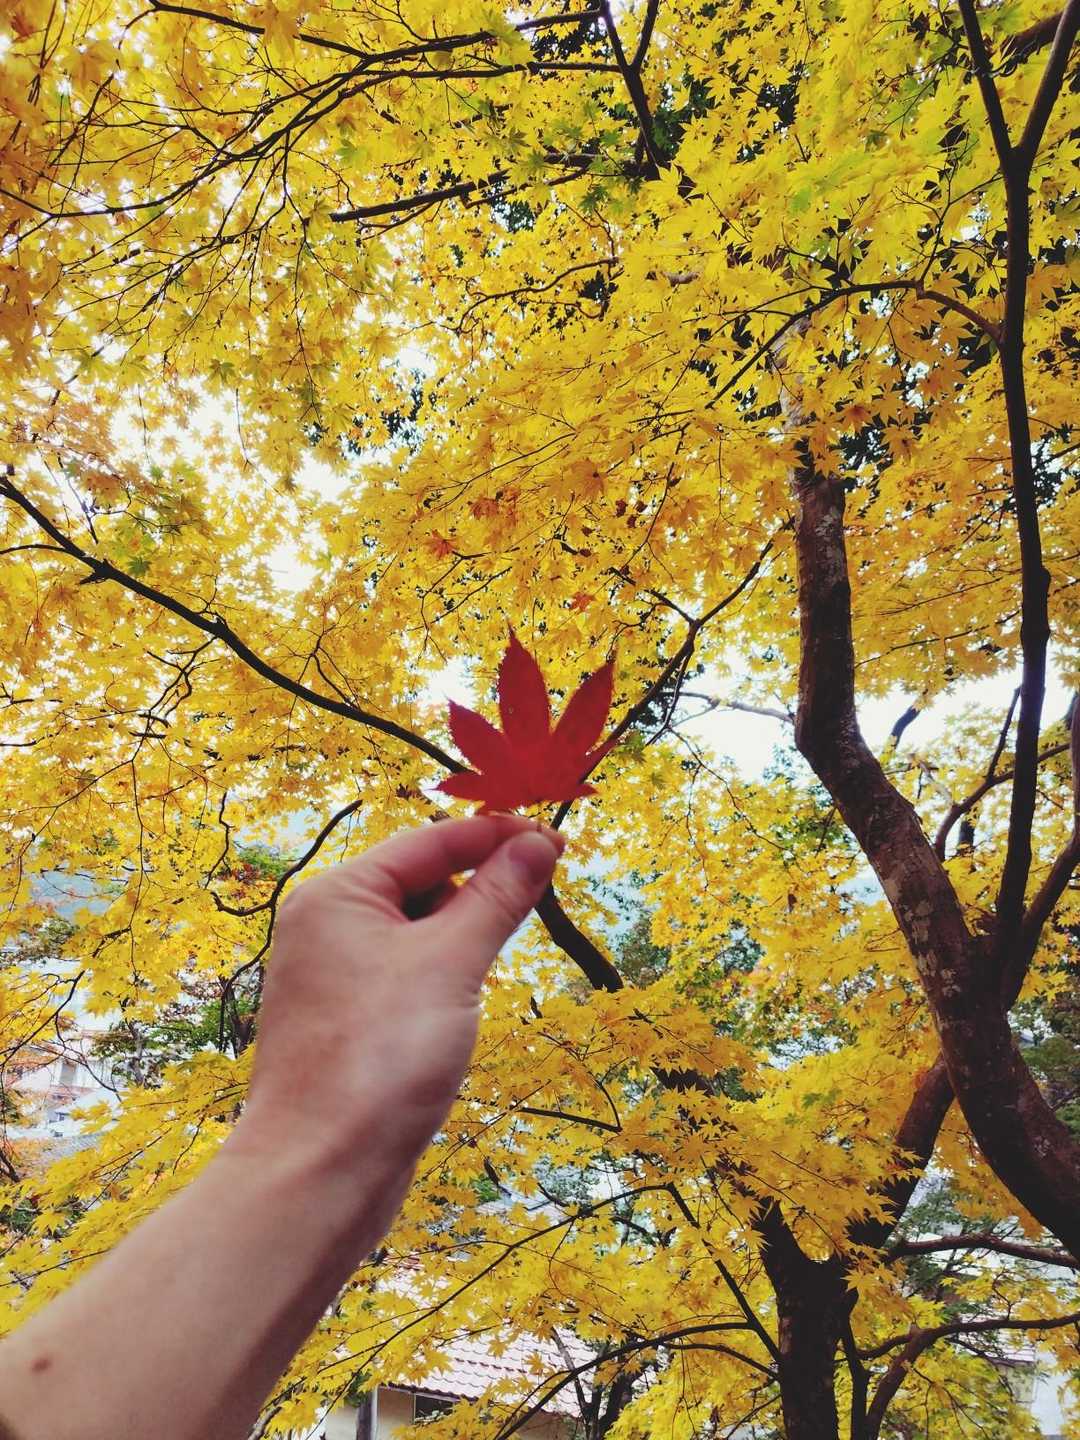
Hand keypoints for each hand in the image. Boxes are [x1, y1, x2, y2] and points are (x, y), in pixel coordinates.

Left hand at [233, 814, 563, 1205]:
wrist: (320, 1176)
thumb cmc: (378, 1060)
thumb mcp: (452, 964)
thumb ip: (498, 897)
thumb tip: (539, 843)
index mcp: (338, 895)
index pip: (432, 841)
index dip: (498, 837)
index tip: (559, 840)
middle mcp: (327, 927)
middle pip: (422, 883)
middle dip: (478, 892)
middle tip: (533, 909)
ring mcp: (333, 977)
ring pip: (417, 933)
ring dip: (461, 942)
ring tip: (478, 984)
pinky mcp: (346, 1022)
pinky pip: (406, 976)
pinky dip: (441, 981)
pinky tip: (456, 1016)